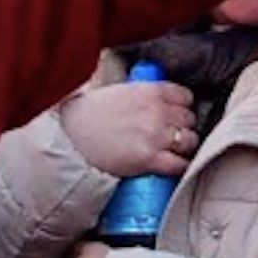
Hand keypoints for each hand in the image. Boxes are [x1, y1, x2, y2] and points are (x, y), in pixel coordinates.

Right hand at [58, 81, 196, 177]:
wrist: (67, 138)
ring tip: (171, 151)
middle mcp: (156, 111)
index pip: (185, 96)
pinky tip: (172, 166)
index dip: (181, 106)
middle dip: (182, 127)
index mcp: (148, 91)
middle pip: (190, 119)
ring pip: (190, 141)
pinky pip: (180, 165)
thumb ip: (141, 93)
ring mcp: (154, 135)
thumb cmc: (86, 115)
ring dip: (184, 147)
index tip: (174, 114)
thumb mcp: (117, 92)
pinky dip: (179, 167)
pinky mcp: (149, 159)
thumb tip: (157, 97)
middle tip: (169, 134)